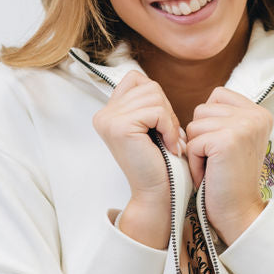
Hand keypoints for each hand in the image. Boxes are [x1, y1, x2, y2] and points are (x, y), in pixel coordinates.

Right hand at [91, 70, 183, 210]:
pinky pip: (156, 111)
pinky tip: (168, 146)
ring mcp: (109, 120)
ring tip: (169, 141)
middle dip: (166, 109)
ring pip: (154, 96)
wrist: (157, 194)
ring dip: (169, 119)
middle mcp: (103, 114)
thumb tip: (150, 82)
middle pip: (148, 86)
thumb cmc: (161, 163)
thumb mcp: (150, 126)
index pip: (136, 79)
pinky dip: (169, 127)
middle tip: (169, 136)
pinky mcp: (120, 126)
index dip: (157, 98)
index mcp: (108, 113)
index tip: (161, 125)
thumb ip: (145, 102)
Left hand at [184, 87, 271, 246]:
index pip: (217, 96)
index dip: (208, 121)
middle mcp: (255, 116)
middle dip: (200, 136)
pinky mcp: (227, 140)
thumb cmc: (229, 179)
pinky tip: (209, 175)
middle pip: (202, 110)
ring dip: (196, 150)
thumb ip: (224, 118)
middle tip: (217, 160)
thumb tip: (200, 105)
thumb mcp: (234, 140)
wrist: (238, 212)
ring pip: (194, 125)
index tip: (221, 146)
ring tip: (213, 167)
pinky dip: (195, 162)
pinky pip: (192, 143)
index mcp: (259, 113)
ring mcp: (243, 126)